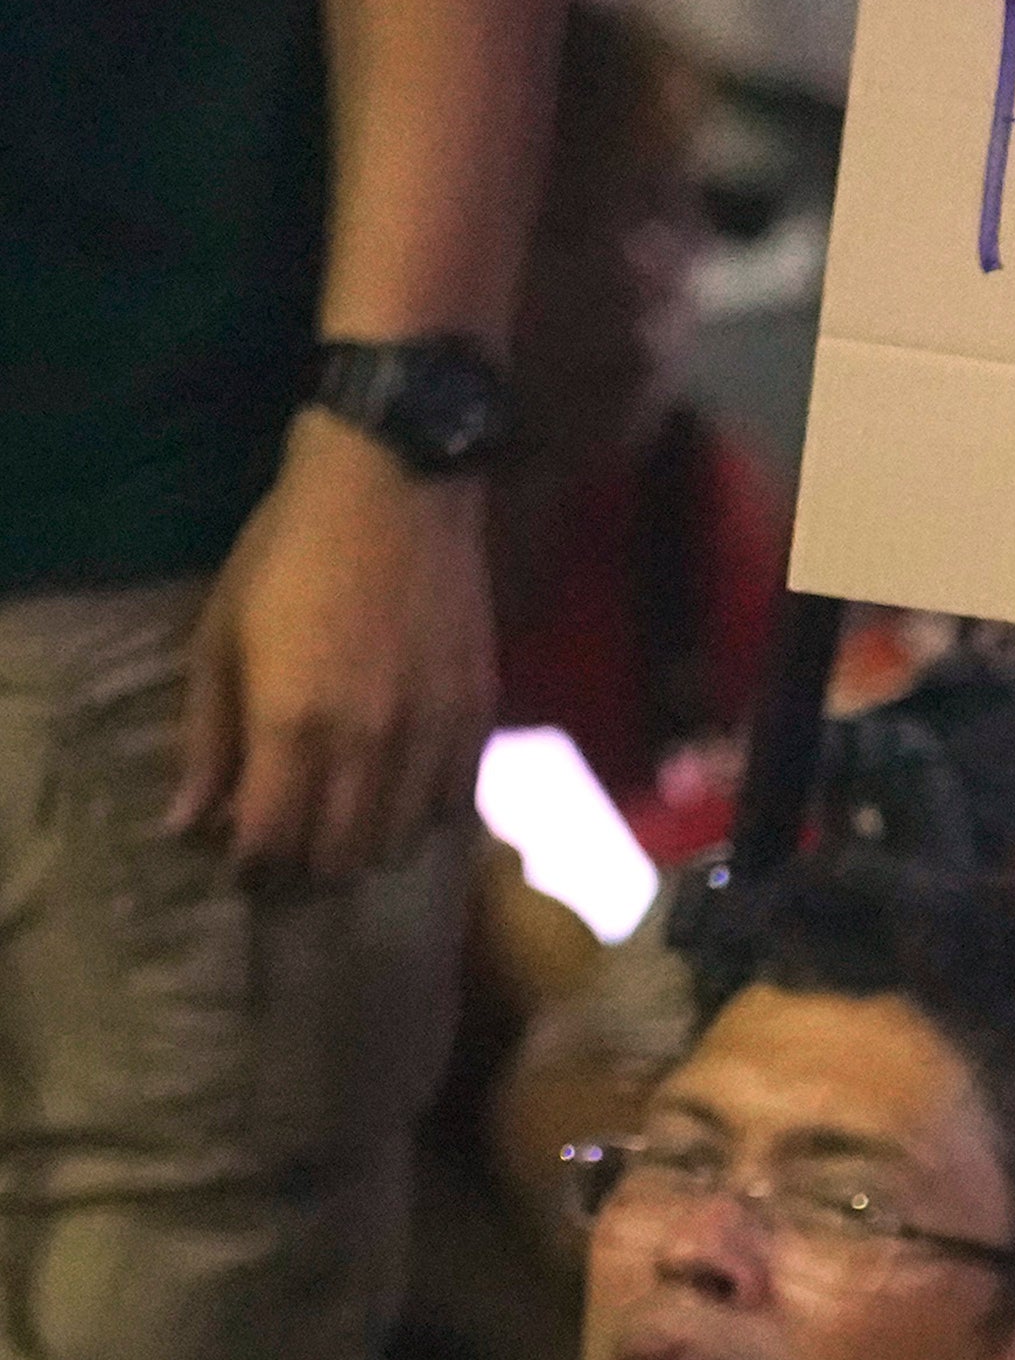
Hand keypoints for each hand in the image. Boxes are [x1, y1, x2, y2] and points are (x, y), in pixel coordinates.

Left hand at [173, 417, 494, 887]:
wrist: (395, 490)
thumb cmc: (288, 551)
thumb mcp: (221, 635)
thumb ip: (209, 737)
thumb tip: (190, 822)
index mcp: (292, 724)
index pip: (272, 840)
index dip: (252, 869)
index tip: (242, 867)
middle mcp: (368, 747)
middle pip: (341, 856)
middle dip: (308, 867)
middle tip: (291, 848)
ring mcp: (432, 737)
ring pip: (401, 842)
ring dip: (366, 848)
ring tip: (344, 828)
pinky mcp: (479, 720)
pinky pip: (454, 807)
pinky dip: (422, 819)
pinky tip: (399, 796)